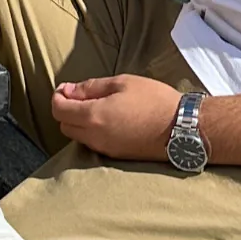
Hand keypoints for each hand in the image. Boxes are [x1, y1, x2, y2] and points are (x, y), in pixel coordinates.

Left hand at [52, 74, 183, 161]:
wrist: (182, 128)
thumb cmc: (154, 100)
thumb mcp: (123, 83)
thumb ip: (91, 87)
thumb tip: (68, 90)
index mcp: (93, 116)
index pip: (59, 110)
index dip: (58, 97)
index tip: (66, 88)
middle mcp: (95, 137)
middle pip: (65, 126)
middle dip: (67, 110)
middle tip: (81, 96)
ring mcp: (105, 150)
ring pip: (78, 137)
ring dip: (79, 122)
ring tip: (97, 107)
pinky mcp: (116, 156)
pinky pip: (93, 144)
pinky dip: (92, 132)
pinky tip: (108, 121)